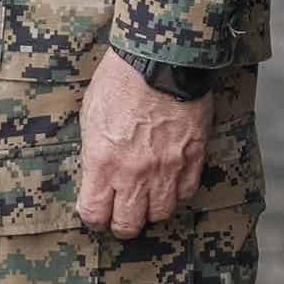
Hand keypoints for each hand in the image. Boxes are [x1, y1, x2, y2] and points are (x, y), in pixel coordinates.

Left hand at [78, 50, 208, 236]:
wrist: (161, 59)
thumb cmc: (120, 80)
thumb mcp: (90, 116)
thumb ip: (94, 152)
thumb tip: (95, 173)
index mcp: (102, 162)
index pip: (95, 213)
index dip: (93, 218)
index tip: (95, 214)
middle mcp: (134, 173)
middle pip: (129, 224)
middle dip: (121, 224)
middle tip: (120, 216)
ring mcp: (167, 168)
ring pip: (160, 213)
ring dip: (151, 210)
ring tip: (147, 200)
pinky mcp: (193, 158)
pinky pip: (186, 192)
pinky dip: (177, 193)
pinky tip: (170, 184)